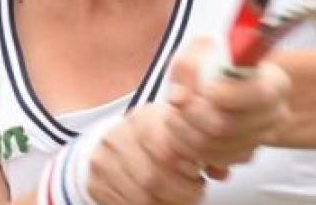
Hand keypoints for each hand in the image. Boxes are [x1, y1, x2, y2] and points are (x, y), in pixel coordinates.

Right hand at [86, 103, 205, 204]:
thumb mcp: (178, 133)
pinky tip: (159, 202)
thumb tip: (220, 171)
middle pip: (152, 177)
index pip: (165, 149)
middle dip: (181, 193)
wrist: (115, 142)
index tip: (198, 176)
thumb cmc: (156, 139)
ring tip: (179, 198)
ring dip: (166, 204)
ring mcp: (103, 160)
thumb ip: (202, 149)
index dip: (185, 170)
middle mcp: (119, 136)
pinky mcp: (95, 182)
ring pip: (140, 196)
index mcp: (143, 119)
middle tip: (195, 193)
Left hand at [165, 37, 291, 176]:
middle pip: (229, 126)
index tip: (203, 89)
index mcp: (275, 83)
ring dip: (185, 131)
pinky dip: (191, 146)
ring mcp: (260, 138)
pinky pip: (213, 159)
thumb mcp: (203, 49)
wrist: (226, 81)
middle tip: (176, 103)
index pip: (257, 95)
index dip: (226, 95)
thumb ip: (189, 65)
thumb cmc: (217, 62)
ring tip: (173, 114)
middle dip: (192, 114)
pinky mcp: (244, 155)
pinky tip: (183, 128)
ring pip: (216, 147)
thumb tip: (179, 97)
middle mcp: (274, 114)